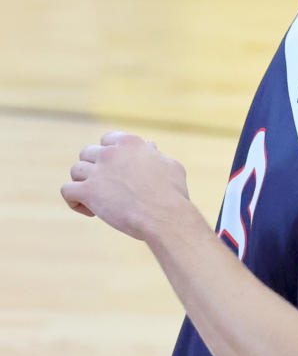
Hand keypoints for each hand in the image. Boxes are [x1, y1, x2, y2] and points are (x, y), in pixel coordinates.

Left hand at [61, 132, 189, 239]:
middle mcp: (110, 153)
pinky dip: (74, 201)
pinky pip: (67, 191)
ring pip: (76, 171)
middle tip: (106, 187)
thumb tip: (150, 145)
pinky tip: (91, 212)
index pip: (107, 139)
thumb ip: (155, 154)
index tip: (116, 169)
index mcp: (130, 143)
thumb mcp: (170, 166)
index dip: (108, 154)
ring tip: (98, 200)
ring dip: (83, 184)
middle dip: (93, 168)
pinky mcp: (88, 191)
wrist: (165, 215)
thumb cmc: (172, 194)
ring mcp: (98, 171)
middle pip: (87, 153)